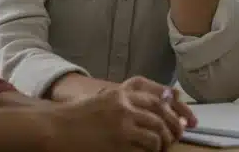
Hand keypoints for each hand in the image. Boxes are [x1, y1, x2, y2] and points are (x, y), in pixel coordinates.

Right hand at [47, 87, 178, 151]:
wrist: (55, 128)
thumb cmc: (75, 119)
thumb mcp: (101, 103)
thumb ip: (123, 104)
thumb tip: (149, 114)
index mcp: (120, 93)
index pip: (157, 96)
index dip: (174, 107)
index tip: (184, 116)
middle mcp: (124, 104)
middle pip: (162, 112)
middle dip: (175, 124)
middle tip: (180, 134)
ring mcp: (123, 122)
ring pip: (157, 130)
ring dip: (164, 141)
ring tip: (163, 148)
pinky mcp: (120, 140)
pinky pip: (146, 146)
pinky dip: (152, 150)